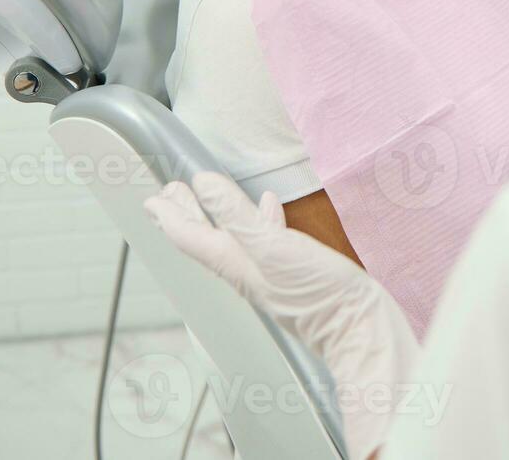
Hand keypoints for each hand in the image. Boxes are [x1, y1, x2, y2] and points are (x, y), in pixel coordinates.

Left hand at [144, 172, 418, 459]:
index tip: (153, 198)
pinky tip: (271, 206)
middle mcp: (244, 268)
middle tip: (169, 194)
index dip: (170, 215)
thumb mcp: (271, 246)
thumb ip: (236, 214)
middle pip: (205, 238)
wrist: (354, 325)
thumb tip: (202, 183)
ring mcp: (268, 271)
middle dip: (186, 214)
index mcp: (233, 262)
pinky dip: (259, 218)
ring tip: (210, 195)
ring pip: (232, 236)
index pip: (190, 236)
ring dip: (216, 214)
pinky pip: (265, 237)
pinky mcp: (292, 269)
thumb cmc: (313, 291)